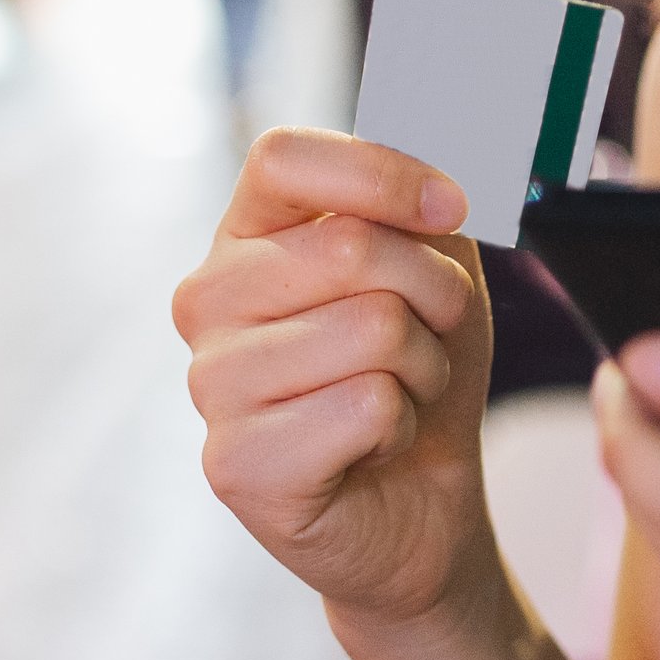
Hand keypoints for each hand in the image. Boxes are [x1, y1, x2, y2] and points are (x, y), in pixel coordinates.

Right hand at [176, 128, 497, 635]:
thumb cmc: (415, 373)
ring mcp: (210, 383)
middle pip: (350, 245)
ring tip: (395, 395)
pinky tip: (370, 447)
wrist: (419, 501)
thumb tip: (439, 183)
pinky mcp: (236, 463)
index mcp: (245, 235)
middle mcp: (207, 300)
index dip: (381, 171)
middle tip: (426, 340)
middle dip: (433, 295)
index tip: (451, 207)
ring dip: (421, 368)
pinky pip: (366, 406)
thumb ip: (426, 210)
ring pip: (371, 328)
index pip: (283, 157)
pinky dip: (399, 426)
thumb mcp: (436, 268)